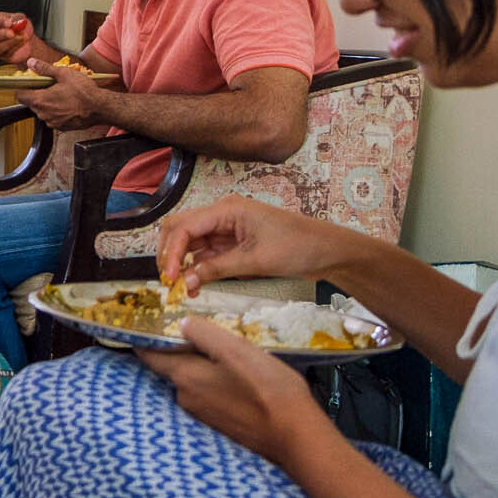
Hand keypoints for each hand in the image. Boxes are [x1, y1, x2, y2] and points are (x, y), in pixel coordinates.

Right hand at [0, 12, 40, 63]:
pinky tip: (22, 41)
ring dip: (9, 43)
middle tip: (12, 33)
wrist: (26, 37)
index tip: (10, 23)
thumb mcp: (20, 18)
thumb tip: (14, 20)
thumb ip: (17, 18)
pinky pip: (5, 54)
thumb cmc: (18, 24)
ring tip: (22, 37)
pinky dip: (15, 47)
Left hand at [15, 57, 105, 128]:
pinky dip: (57, 112)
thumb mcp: (63, 74)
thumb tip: (32, 62)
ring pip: (43, 112)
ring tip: (60, 95)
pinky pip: (53, 118)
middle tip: (49, 86)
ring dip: (48, 104)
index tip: (28, 84)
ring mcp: (52, 122)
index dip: (22, 89)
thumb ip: (44, 68)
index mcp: (40, 100)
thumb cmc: (84, 92)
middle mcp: (44, 114)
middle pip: (32, 104)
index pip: (20, 96)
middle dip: (38, 95)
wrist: (100, 108)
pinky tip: (67, 104)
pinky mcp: (61, 127)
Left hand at [138, 317, 334, 466]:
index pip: (149, 355)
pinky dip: (217, 380)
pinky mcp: (221, 422)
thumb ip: (203, 333)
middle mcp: (186, 397)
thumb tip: (181, 325)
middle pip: (173, 366)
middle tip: (199, 328)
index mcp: (184, 377)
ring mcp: (203, 413)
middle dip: (181, 348)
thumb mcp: (234, 349)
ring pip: (194, 379)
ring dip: (203, 364)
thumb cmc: (266, 389)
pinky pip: (211, 393)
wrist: (296, 437)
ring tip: (226, 350)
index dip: (145, 338)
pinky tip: (238, 375)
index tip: (145, 323)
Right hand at [157, 196, 341, 292]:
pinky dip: (198, 269)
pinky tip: (195, 285)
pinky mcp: (232, 242)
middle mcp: (222, 214)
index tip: (169, 278)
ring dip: (183, 264)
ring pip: (191, 243)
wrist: (329, 251)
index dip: (171, 252)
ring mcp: (226, 228)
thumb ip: (217, 269)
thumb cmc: (297, 247)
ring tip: (182, 289)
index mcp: (227, 209)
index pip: (184, 227)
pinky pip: (206, 254)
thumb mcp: (255, 260)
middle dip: (170, 254)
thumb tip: (185, 282)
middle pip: (180, 230)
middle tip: (168, 282)